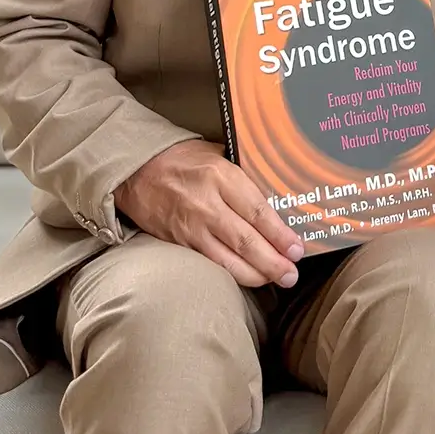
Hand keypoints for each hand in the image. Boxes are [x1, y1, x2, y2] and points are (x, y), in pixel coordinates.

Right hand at [114, 140, 304, 289]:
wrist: (137, 171)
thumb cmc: (183, 159)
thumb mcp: (218, 154)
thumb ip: (244, 174)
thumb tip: (278, 195)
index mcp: (221, 176)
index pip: (258, 210)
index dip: (280, 234)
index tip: (297, 247)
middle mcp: (207, 204)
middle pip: (247, 241)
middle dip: (274, 261)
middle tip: (292, 273)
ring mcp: (192, 228)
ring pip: (229, 260)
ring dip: (257, 274)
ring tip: (278, 279)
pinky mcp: (180, 244)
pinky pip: (211, 264)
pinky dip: (232, 274)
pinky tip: (249, 278)